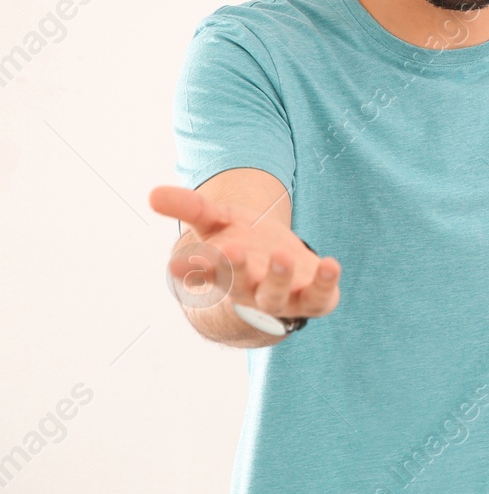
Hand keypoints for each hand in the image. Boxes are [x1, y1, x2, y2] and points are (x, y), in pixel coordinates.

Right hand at [150, 185, 341, 325]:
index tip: (180, 263)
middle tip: (233, 249)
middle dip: (235, 270)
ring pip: (275, 297)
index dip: (194, 268)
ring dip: (278, 278)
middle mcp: (249, 290)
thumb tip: (152, 193)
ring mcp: (281, 298)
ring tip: (282, 256)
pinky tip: (330, 264)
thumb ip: (191, 208)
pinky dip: (325, 283)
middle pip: (238, 285)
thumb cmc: (243, 242)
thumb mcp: (218, 221)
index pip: (204, 272)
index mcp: (222, 272)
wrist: (281, 268)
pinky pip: (319, 298)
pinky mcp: (313, 299)